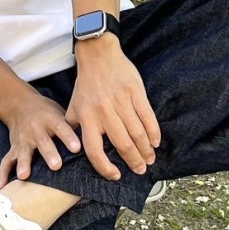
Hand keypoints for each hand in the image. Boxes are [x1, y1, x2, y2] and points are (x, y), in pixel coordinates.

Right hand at [0, 91, 81, 188]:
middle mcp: (36, 129)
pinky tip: (3, 187)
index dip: (68, 138)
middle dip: (48, 154)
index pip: (62, 128)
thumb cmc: (47, 113)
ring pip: (23, 152)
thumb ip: (73, 128)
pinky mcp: (13, 147)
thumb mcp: (60, 113)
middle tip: (56, 166)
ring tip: (24, 177)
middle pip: (43, 142)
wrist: (20, 104)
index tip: (77, 148)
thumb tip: (98, 145)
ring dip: (24, 164)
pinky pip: (6, 161)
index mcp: (51, 120)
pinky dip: (3, 174)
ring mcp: (23, 139)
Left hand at [67, 37, 159, 179]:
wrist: (98, 54)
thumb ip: (74, 127)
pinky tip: (155, 142)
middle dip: (134, 162)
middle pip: (122, 145)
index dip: (105, 168)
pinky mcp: (135, 92)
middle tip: (141, 170)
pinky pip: (147, 117)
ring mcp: (121, 102)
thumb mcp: (73, 105)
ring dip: (145, 150)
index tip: (116, 175)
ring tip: (149, 159)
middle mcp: (104, 112)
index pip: (95, 151)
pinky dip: (153, 132)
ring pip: (137, 134)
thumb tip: (73, 149)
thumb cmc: (86, 83)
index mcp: (87, 117)